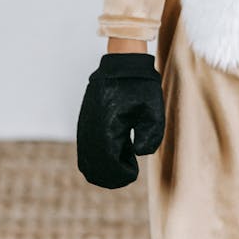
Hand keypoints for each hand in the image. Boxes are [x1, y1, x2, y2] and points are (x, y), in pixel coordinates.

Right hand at [76, 53, 164, 188]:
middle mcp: (91, 129)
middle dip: (110, 176)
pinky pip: (85, 149)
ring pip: (86, 160)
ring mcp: (85, 125)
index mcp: (107, 127)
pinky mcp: (85, 121)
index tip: (133, 171)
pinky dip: (97, 157)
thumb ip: (151, 135)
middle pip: (93, 167)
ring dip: (102, 168)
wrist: (123, 62)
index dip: (121, 175)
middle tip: (128, 173)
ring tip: (123, 162)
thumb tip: (139, 153)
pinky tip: (115, 152)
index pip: (107, 164)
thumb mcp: (153, 110)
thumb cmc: (141, 85)